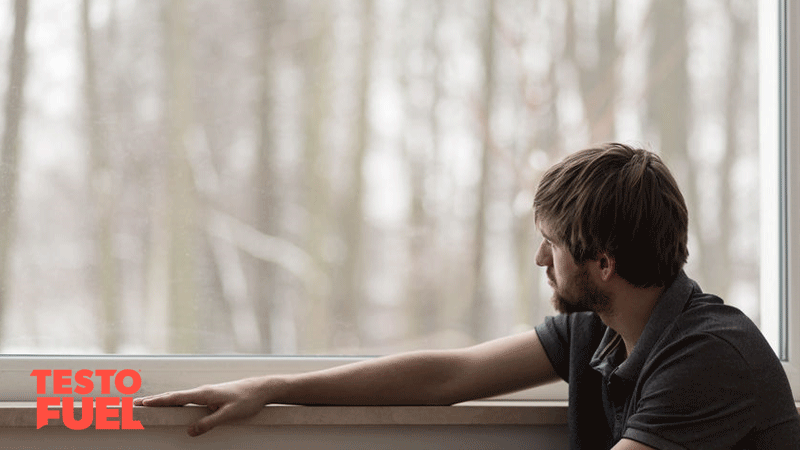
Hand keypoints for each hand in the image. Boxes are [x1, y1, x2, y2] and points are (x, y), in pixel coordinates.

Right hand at [134, 377, 270, 435]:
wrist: (261, 389)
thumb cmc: (247, 399)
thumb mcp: (229, 414)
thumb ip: (209, 423)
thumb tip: (190, 432)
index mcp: (204, 394)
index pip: (176, 398)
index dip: (158, 402)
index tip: (141, 404)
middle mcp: (202, 391)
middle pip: (173, 397)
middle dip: (153, 400)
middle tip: (134, 404)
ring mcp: (205, 393)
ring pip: (179, 398)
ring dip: (162, 401)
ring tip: (147, 405)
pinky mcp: (210, 397)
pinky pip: (188, 400)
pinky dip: (174, 402)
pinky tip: (171, 405)